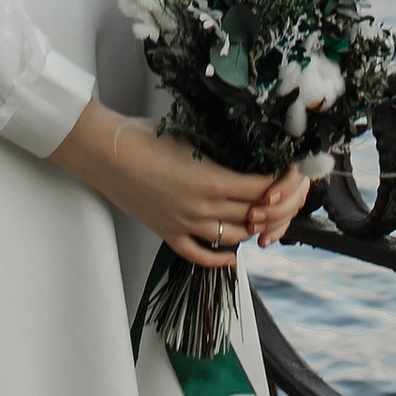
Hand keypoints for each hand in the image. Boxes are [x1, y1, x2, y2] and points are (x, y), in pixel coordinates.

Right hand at [52, 106, 304, 268]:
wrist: (106, 154)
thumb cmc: (146, 137)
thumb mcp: (192, 139)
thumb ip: (221, 154)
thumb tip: (248, 158)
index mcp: (215, 178)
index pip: (264, 189)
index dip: (283, 185)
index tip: (289, 177)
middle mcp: (205, 207)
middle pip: (255, 215)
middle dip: (275, 209)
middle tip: (282, 201)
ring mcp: (186, 224)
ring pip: (234, 237)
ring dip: (252, 230)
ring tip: (259, 219)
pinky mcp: (169, 234)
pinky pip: (200, 255)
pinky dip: (221, 258)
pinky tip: (232, 254)